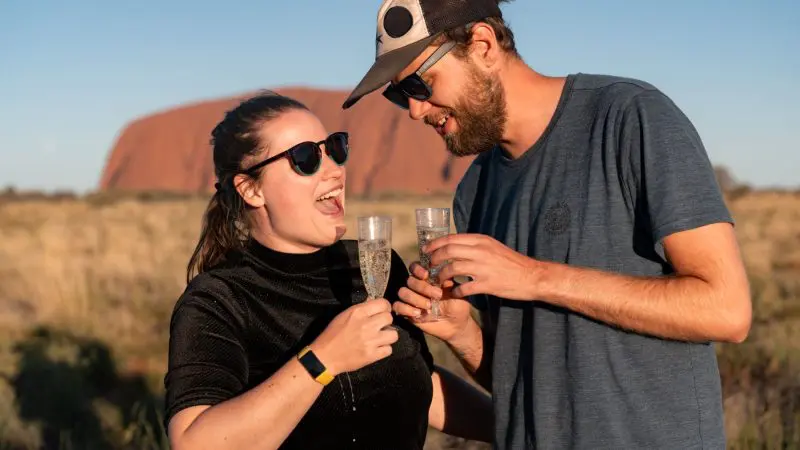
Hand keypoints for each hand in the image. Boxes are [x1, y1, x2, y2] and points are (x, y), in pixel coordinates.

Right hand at [310, 299, 397, 375]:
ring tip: (380, 338)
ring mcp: (371, 341)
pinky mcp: (372, 355)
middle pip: (389, 318)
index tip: (381, 312)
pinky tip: (376, 348)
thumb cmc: (333, 334)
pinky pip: (389, 350)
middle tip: (379, 326)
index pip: (383, 303)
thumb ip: (361, 308)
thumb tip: (373, 302)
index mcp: (358, 312)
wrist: (325, 356)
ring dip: (388, 336)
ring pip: (394, 334)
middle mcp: (367, 325)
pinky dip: (384, 349)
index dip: (384, 307)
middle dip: (386, 322)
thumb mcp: (344, 315)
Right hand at [394, 262, 474, 342]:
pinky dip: (406, 309)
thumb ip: (449, 282)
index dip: (417, 269)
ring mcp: (412, 300)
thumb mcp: (457, 292)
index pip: (415, 267)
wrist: (456, 326)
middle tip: (437, 295)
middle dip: (422, 287)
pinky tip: (418, 313)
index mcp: (429, 279)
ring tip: (428, 306)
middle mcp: (418, 287)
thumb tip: (440, 273)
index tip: (426, 275)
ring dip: (415, 298)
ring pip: (402, 292)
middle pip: (409, 280)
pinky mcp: (407, 312)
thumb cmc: (458, 306)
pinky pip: (397, 306)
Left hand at [426, 233, 540, 299]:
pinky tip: (454, 292)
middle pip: (448, 251)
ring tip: (438, 280)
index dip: (435, 244)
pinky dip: (455, 290)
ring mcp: (484, 268)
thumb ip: (476, 245)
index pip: (451, 238)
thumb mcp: (493, 247)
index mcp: (482, 240)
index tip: (426, 250)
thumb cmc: (512, 262)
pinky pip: (463, 287)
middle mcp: (481, 251)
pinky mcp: (488, 284)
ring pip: (452, 269)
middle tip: (429, 266)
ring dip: (441, 275)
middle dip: (434, 259)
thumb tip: (456, 245)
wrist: (532, 276)